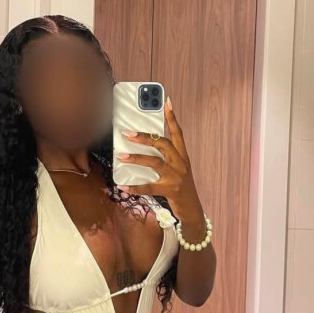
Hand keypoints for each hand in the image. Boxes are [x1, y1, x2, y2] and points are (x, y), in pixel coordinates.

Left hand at [115, 97, 202, 220]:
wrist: (192, 210)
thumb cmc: (181, 187)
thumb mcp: (177, 169)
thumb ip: (165, 158)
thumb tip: (144, 146)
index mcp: (183, 156)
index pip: (177, 133)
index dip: (172, 118)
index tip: (167, 103)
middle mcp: (180, 164)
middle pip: (163, 144)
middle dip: (145, 137)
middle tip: (128, 133)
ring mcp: (176, 177)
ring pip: (155, 162)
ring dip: (136, 158)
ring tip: (121, 156)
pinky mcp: (169, 190)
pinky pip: (149, 187)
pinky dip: (135, 187)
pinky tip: (123, 186)